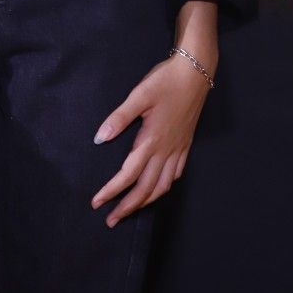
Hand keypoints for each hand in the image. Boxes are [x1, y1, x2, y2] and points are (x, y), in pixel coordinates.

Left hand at [90, 49, 215, 226]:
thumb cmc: (166, 81)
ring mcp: (178, 149)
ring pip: (163, 186)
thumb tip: (99, 139)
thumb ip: (119, 118)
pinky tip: (160, 186)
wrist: (196, 72)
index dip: (111, 191)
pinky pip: (176, 174)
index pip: (128, 175)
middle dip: (127, 207)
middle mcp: (166, 150)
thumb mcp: (139, 95)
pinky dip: (165, 186)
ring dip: (146, 201)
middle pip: (145, 189)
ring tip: (132, 209)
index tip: (96, 203)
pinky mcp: (186, 143)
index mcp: (151, 141)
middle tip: (111, 220)